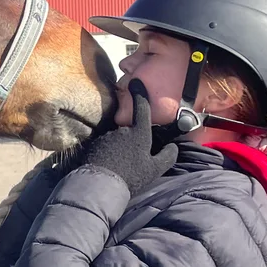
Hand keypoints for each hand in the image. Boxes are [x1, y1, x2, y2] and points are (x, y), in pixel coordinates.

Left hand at [80, 79, 178, 195]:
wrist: (101, 185)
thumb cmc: (132, 176)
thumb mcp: (155, 169)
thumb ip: (167, 156)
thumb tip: (173, 147)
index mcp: (138, 133)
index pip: (142, 109)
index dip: (140, 94)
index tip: (137, 82)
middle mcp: (121, 130)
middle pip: (129, 129)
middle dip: (131, 140)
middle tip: (133, 161)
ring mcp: (106, 136)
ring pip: (117, 138)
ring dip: (119, 148)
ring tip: (121, 167)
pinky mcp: (94, 144)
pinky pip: (105, 145)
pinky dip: (108, 153)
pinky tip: (109, 167)